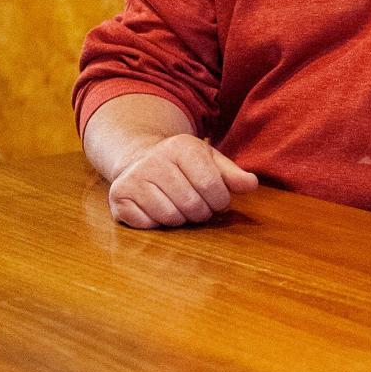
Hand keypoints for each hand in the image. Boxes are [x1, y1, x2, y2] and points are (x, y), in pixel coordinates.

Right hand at [107, 134, 257, 228]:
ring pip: (170, 217)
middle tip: (200, 208)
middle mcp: (154, 160)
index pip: (211, 185)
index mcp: (182, 146)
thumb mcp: (209, 160)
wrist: (139, 158)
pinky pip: (147, 225)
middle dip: (202, 213)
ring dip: (181, 220)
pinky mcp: (118, 198)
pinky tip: (159, 210)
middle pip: (191, 204)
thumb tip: (252, 185)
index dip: (220, 201)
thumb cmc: (182, 164)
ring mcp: (133, 179)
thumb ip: (232, 174)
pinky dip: (158, 224)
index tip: (219, 201)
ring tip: (181, 208)